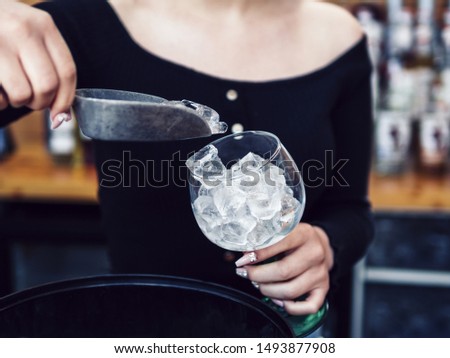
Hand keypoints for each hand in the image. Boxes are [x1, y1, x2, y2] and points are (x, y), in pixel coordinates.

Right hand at [0, 0, 75, 127]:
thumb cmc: (3, 31)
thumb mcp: (29, 35)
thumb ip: (50, 66)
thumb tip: (63, 117)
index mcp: (42, 24)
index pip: (67, 71)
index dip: (65, 99)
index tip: (59, 114)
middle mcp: (21, 29)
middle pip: (47, 86)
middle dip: (41, 102)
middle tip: (30, 99)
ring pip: (23, 94)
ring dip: (18, 102)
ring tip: (10, 90)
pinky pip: (0, 98)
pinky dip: (0, 102)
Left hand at [235, 223, 333, 315]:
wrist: (319, 245)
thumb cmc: (293, 239)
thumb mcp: (279, 232)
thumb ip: (259, 242)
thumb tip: (230, 255)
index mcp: (303, 234)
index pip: (279, 245)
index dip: (257, 255)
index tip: (242, 261)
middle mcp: (315, 253)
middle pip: (283, 271)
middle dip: (258, 275)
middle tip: (246, 274)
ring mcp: (320, 272)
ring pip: (291, 291)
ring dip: (268, 291)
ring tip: (259, 285)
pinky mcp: (323, 288)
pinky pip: (309, 306)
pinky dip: (291, 307)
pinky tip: (279, 300)